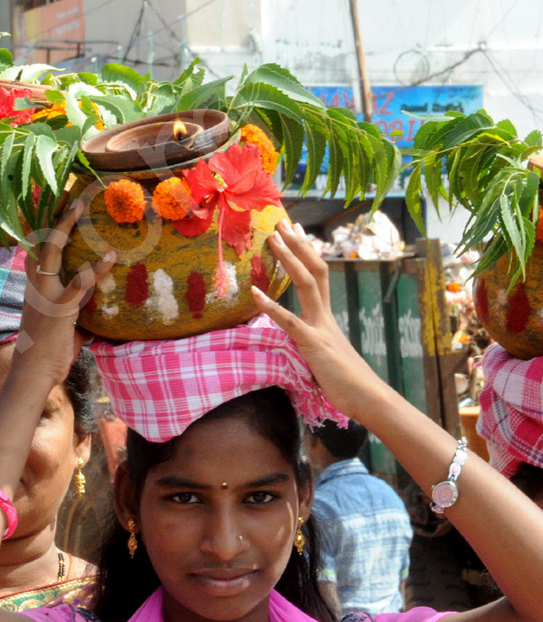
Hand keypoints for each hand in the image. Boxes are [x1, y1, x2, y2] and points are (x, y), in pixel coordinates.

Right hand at [15, 200, 114, 385]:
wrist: (33, 372)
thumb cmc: (47, 352)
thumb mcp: (60, 326)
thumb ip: (75, 311)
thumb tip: (94, 312)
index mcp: (34, 289)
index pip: (35, 252)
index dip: (42, 229)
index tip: (51, 208)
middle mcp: (36, 286)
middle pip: (41, 242)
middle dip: (53, 217)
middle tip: (69, 196)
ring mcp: (46, 294)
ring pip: (52, 251)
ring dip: (65, 227)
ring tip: (80, 206)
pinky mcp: (61, 306)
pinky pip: (79, 282)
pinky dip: (96, 268)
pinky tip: (111, 256)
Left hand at [250, 218, 378, 417]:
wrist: (368, 399)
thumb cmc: (345, 382)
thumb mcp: (323, 355)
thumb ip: (310, 341)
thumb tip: (296, 336)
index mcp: (325, 317)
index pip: (317, 275)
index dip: (305, 252)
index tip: (294, 231)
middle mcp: (324, 316)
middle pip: (313, 269)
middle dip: (297, 244)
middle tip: (281, 222)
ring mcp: (320, 328)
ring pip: (306, 284)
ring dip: (288, 259)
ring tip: (273, 238)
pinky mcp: (313, 345)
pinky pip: (289, 321)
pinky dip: (271, 306)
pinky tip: (254, 292)